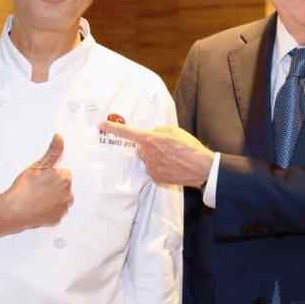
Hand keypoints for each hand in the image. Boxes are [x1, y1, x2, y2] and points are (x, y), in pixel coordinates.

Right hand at [2, 134, 72, 229]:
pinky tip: (39, 207)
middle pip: (64, 186)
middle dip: (54, 186)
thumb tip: (59, 138)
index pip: (64, 173)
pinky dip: (50, 210)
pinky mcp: (58, 218)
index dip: (52, 175)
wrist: (13, 210)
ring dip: (53, 198)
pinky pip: (57, 211)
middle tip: (38, 188)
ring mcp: (63, 208)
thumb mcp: (37, 166)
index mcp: (64, 179)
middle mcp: (68, 194)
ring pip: (61, 199)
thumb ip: (52, 152)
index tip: (42, 179)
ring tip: (38, 198)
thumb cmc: (23, 188)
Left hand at [98, 122, 213, 187]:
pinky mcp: (156, 178)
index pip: (127, 133)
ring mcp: (151, 168)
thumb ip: (159, 130)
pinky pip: (153, 170)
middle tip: (165, 147)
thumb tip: (152, 133)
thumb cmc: (190, 148)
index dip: (113, 128)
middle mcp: (147, 154)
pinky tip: (172, 167)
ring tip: (173, 158)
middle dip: (149, 146)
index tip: (101, 125)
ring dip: (155, 158)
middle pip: (140, 148)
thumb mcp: (175, 131)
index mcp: (151, 139)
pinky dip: (160, 167)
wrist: (202, 168)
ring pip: (147, 160)